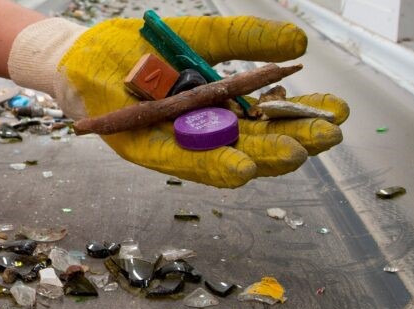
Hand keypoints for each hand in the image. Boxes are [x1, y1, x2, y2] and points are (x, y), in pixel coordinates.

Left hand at [10, 16, 348, 186]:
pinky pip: (182, 162)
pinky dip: (212, 166)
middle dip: (292, 143)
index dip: (303, 118)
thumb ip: (243, 40)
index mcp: (219, 106)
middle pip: (254, 145)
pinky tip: (243, 168)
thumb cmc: (134, 49)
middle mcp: (200, 132)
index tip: (336, 113)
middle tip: (325, 137)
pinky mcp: (142, 149)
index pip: (270, 119)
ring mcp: (173, 144)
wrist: (77, 54)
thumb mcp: (198, 36)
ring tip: (292, 154)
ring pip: (224, 159)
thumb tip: (300, 44)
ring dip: (260, 159)